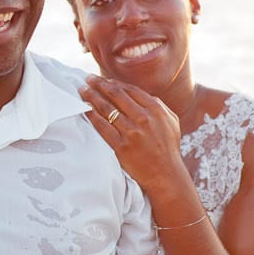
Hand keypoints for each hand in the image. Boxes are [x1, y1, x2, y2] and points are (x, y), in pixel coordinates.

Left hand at [78, 75, 189, 196]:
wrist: (165, 174)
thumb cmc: (168, 147)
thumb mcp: (171, 121)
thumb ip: (158, 105)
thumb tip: (141, 94)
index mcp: (155, 109)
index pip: (130, 90)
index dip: (113, 83)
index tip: (102, 80)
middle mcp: (143, 118)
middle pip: (116, 95)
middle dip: (99, 85)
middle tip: (88, 79)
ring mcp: (131, 132)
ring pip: (106, 108)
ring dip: (92, 97)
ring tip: (82, 90)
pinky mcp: (121, 146)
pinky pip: (102, 127)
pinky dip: (92, 115)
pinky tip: (85, 109)